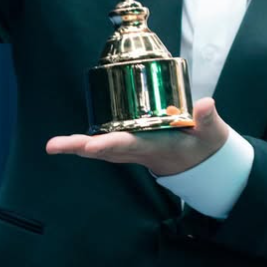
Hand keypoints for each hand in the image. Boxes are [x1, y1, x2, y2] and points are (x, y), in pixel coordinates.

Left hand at [46, 99, 229, 175]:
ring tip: (54, 146)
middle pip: (106, 150)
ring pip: (102, 150)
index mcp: (157, 146)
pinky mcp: (134, 146)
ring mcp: (135, 150)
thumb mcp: (212, 133)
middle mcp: (141, 151)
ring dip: (78, 147)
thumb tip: (206, 103)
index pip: (130, 144)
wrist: (205, 163)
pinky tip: (74, 141)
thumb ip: (208, 119)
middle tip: (55, 146)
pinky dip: (89, 145)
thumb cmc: (206, 145)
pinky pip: (107, 147)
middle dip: (80, 148)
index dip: (109, 144)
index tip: (90, 145)